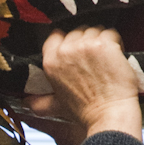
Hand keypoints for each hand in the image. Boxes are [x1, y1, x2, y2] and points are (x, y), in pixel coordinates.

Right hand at [27, 26, 142, 140]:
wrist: (108, 114)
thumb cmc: (86, 111)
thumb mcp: (56, 105)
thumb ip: (40, 102)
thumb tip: (27, 103)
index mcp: (51, 62)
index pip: (55, 36)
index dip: (68, 42)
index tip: (76, 51)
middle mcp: (65, 51)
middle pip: (77, 32)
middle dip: (87, 42)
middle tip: (94, 61)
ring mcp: (85, 45)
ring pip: (95, 30)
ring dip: (102, 41)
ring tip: (106, 59)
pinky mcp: (104, 44)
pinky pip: (111, 33)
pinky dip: (116, 43)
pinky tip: (115, 57)